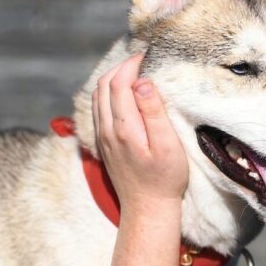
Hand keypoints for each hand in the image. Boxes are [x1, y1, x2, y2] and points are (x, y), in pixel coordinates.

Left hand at [92, 54, 188, 213]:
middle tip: (143, 60)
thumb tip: (142, 82)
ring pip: (98, 96)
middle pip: (104, 85)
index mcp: (123, 127)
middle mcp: (107, 130)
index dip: (132, 64)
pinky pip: (98, 109)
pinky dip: (109, 93)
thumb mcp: (168, 146)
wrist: (147, 210)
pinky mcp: (104, 144)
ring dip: (113, 78)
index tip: (148, 55)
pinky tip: (125, 94)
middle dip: (121, 67)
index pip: (120, 83)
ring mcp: (102, 138)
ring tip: (134, 72)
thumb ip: (154, 112)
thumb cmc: (165, 179)